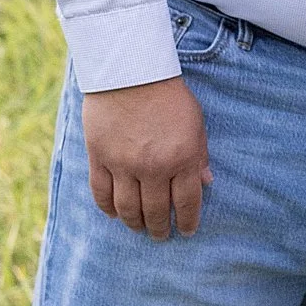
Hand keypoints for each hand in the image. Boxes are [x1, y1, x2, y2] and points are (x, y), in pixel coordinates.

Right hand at [83, 76, 211, 240]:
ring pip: (128, 209)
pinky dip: (108, 208)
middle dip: (161, 229)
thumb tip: (206, 183)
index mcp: (182, 158)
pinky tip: (115, 214)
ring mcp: (123, 164)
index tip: (187, 231)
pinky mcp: (99, 157)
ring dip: (135, 224)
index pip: (187, 203)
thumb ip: (200, 155)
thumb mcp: (195, 123)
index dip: (188, 222)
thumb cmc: (168, 95)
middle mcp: (153, 167)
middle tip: (162, 236)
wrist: (130, 70)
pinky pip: (102, 193)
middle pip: (156, 212)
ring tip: (139, 228)